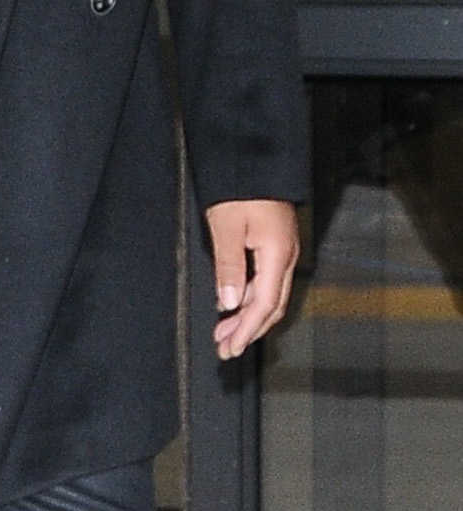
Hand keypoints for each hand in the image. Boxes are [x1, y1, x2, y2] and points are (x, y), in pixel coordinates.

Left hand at [206, 198, 298, 359]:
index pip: (264, 305)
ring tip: (223, 333)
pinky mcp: (276, 246)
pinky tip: (231, 305)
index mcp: (278, 255)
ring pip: (269, 296)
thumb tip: (229, 303)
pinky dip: (248, 298)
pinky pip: (266, 281)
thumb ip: (229, 267)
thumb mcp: (227, 228)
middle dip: (249, 330)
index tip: (231, 348)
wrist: (255, 161)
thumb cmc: (239, 191)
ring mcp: (284, 252)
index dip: (247, 330)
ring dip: (247, 316)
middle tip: (225, 349)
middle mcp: (287, 258)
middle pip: (271, 306)